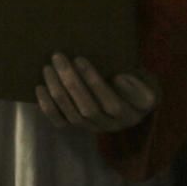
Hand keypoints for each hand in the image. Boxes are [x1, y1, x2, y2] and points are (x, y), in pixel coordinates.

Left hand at [36, 53, 158, 132]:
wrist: (129, 99)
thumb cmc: (136, 85)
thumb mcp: (146, 83)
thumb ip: (138, 85)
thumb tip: (119, 79)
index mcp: (131, 114)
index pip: (112, 103)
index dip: (95, 83)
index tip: (80, 59)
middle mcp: (112, 126)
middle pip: (88, 109)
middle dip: (70, 82)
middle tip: (58, 57)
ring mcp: (93, 128)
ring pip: (73, 116)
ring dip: (57, 91)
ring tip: (48, 68)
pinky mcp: (78, 127)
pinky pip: (60, 122)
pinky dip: (48, 107)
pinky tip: (40, 88)